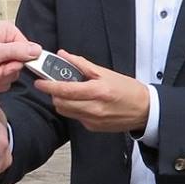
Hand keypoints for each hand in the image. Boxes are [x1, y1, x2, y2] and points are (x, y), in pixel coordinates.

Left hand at [0, 23, 41, 90]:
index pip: (28, 52)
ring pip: (12, 76)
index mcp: (9, 34)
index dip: (17, 63)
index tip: (4, 66)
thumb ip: (16, 52)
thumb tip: (38, 50)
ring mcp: (2, 59)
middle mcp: (8, 45)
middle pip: (19, 66)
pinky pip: (4, 82)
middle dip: (3, 72)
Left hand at [32, 50, 150, 133]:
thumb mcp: (106, 72)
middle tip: (56, 85)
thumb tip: (64, 55)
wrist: (145, 109)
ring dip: (63, 102)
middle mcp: (94, 108)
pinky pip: (76, 118)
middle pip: (61, 103)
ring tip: (71, 93)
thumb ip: (81, 64)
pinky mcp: (93, 127)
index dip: (49, 86)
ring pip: (66, 111)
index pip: (65, 90)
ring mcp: (93, 120)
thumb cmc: (128, 90)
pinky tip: (84, 103)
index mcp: (97, 91)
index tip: (40, 82)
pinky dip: (74, 109)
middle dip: (55, 94)